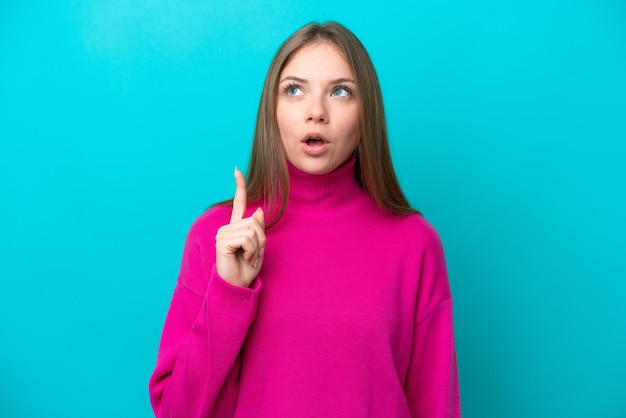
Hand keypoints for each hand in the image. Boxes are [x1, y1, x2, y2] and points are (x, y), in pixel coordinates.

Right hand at [215, 168, 265, 286]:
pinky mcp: (221, 241)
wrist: (237, 285)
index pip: (238, 204)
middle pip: (254, 222)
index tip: (237, 171)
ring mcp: (223, 234)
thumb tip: (257, 211)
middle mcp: (227, 228)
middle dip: (261, 240)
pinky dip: (251, 250)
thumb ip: (258, 229)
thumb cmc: (247, 268)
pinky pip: (246, 239)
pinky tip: (243, 258)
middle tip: (253, 254)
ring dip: (256, 247)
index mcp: (236, 228)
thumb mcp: (258, 247)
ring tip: (248, 257)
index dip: (239, 187)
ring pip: (252, 231)